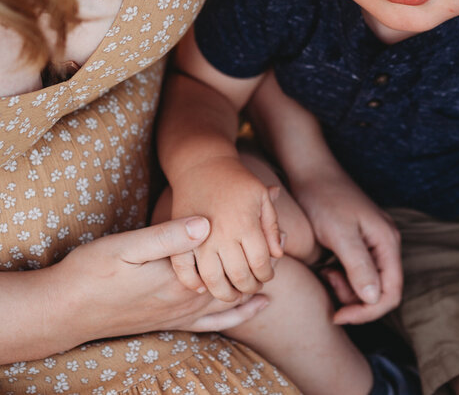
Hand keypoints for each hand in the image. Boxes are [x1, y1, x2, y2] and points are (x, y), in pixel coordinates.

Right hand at [51, 217, 269, 345]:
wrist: (66, 311)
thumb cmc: (91, 272)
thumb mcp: (125, 245)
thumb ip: (167, 236)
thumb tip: (205, 222)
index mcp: (180, 277)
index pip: (228, 252)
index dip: (251, 228)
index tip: (269, 200)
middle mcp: (186, 300)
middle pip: (236, 274)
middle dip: (260, 252)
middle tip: (282, 225)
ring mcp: (180, 314)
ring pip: (231, 298)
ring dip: (256, 279)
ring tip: (277, 258)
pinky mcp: (170, 322)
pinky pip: (214, 322)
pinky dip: (239, 315)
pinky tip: (257, 307)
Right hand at [167, 156, 282, 300]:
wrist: (201, 165)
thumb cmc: (237, 182)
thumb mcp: (262, 197)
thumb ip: (271, 226)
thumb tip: (278, 255)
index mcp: (245, 224)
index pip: (261, 264)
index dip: (267, 275)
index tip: (267, 276)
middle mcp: (222, 235)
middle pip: (239, 276)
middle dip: (249, 287)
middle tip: (251, 287)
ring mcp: (198, 240)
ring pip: (213, 280)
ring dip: (225, 293)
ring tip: (232, 293)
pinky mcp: (179, 240)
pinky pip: (183, 271)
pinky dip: (192, 284)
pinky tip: (203, 288)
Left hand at [293, 171, 401, 323]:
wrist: (310, 171)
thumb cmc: (324, 198)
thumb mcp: (340, 234)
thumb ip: (358, 267)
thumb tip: (374, 299)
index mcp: (387, 242)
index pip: (391, 293)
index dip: (367, 312)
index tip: (339, 315)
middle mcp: (386, 243)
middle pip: (381, 290)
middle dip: (355, 300)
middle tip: (329, 289)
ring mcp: (374, 242)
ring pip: (368, 283)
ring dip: (347, 289)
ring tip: (326, 274)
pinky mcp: (360, 241)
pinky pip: (359, 271)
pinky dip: (343, 277)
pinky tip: (327, 268)